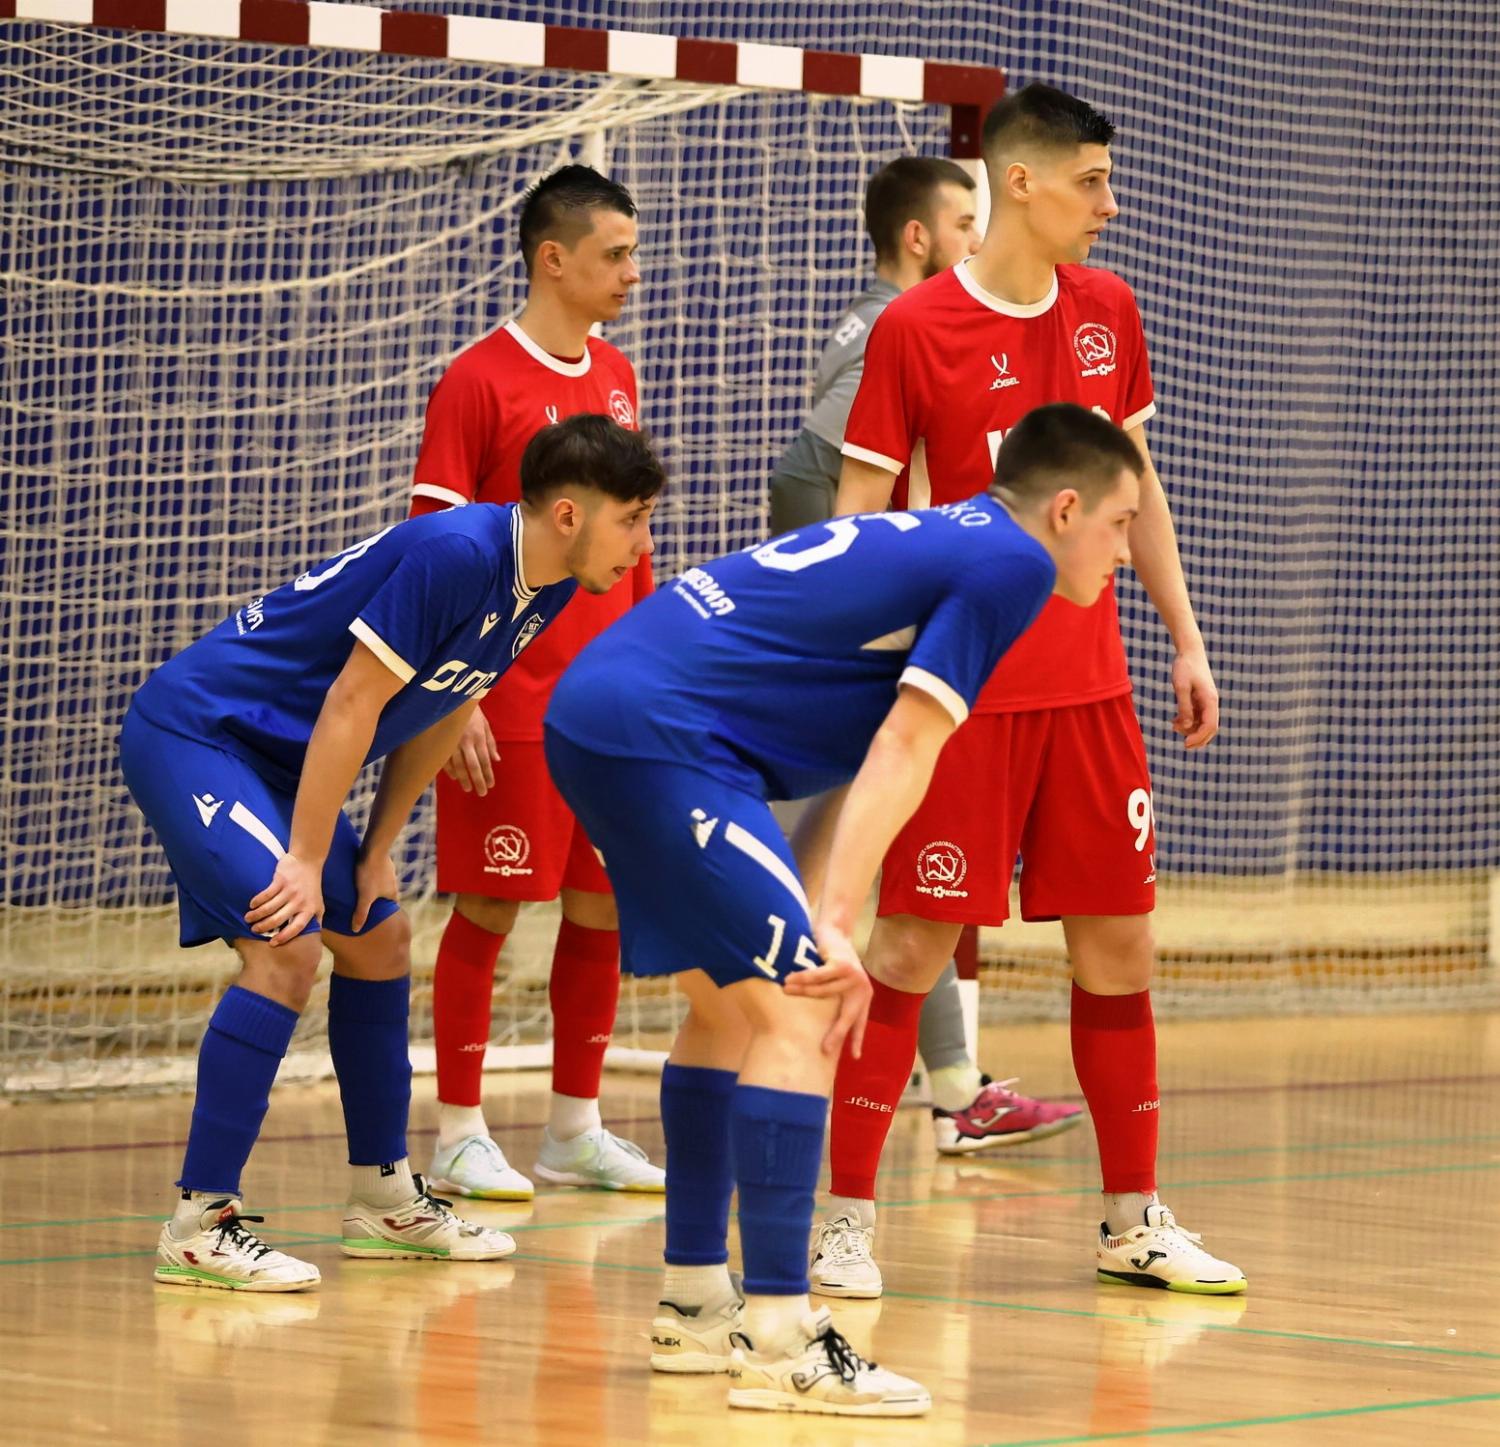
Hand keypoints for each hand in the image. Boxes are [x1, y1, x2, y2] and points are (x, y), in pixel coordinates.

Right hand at [245, 853, 323, 945]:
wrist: (308, 861)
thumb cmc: (312, 885)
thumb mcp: (318, 904)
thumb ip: (315, 920)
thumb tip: (313, 936)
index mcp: (309, 910)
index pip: (296, 928)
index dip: (284, 937)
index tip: (272, 943)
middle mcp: (299, 902)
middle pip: (278, 919)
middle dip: (263, 927)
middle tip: (254, 930)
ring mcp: (290, 891)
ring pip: (269, 908)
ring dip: (256, 915)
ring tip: (248, 918)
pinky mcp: (280, 881)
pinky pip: (266, 894)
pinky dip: (257, 901)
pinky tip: (252, 904)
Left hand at [351, 850, 398, 933]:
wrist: (374, 849)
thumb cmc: (369, 874)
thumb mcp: (364, 897)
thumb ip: (361, 914)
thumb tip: (356, 929)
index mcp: (392, 893)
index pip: (392, 906)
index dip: (386, 911)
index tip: (378, 915)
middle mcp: (393, 882)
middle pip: (386, 894)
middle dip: (378, 899)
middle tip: (366, 902)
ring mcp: (389, 870)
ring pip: (382, 882)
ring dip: (375, 886)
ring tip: (361, 888)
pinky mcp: (382, 860)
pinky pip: (377, 871)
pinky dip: (372, 874)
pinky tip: (361, 874)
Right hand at [442, 710, 499, 794]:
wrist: (454, 698)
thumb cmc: (472, 712)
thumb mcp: (485, 725)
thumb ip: (490, 743)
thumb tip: (496, 760)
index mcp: (478, 737)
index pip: (485, 760)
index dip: (488, 774)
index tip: (491, 785)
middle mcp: (466, 741)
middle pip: (473, 766)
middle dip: (478, 781)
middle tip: (482, 793)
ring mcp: (452, 742)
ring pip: (458, 765)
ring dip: (463, 779)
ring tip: (467, 788)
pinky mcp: (440, 741)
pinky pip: (444, 759)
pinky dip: (449, 770)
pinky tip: (454, 778)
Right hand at [783, 922, 872, 1058]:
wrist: (837, 930)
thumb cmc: (833, 957)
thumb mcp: (839, 980)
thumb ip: (835, 995)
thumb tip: (814, 1020)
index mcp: (863, 995)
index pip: (859, 1021)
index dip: (857, 1038)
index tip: (855, 1056)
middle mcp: (862, 988)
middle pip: (847, 1016)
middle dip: (836, 1033)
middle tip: (825, 1049)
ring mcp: (853, 976)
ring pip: (824, 992)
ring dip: (802, 992)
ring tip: (785, 992)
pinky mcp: (842, 964)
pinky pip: (818, 976)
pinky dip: (802, 978)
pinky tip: (788, 980)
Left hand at [1171, 648, 1219, 749]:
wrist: (1189, 652)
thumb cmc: (1185, 667)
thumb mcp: (1181, 687)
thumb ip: (1184, 707)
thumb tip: (1187, 726)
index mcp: (1210, 700)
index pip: (1209, 726)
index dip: (1199, 737)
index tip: (1185, 744)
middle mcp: (1211, 702)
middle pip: (1210, 728)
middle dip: (1198, 739)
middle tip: (1184, 746)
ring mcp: (1207, 701)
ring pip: (1202, 723)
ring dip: (1190, 729)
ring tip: (1174, 726)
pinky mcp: (1201, 698)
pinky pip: (1197, 715)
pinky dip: (1188, 721)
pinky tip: (1175, 722)